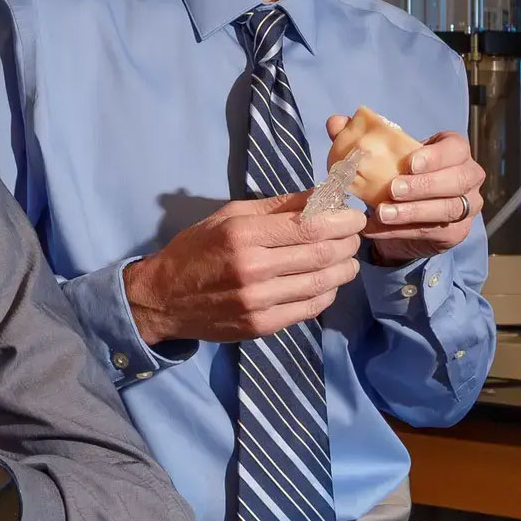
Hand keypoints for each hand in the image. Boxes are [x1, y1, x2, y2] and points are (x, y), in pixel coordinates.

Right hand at [121, 194, 365, 345]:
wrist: (164, 298)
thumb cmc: (197, 249)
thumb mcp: (231, 215)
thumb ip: (279, 206)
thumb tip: (325, 193)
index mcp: (244, 234)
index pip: (311, 226)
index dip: (343, 220)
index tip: (356, 215)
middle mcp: (253, 268)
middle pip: (322, 254)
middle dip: (349, 242)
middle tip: (355, 235)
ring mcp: (258, 301)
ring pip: (322, 283)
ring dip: (345, 268)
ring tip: (348, 258)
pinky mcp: (262, 326)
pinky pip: (310, 308)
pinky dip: (328, 292)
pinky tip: (328, 282)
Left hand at [330, 118, 482, 266]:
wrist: (407, 215)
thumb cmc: (400, 174)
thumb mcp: (383, 155)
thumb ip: (360, 137)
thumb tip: (336, 122)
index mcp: (454, 151)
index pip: (456, 148)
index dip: (436, 156)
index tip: (410, 163)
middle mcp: (468, 177)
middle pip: (457, 180)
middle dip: (425, 185)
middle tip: (393, 190)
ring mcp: (466, 206)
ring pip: (448, 209)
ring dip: (413, 211)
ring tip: (382, 213)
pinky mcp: (457, 231)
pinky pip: (432, 231)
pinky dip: (402, 231)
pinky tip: (377, 228)